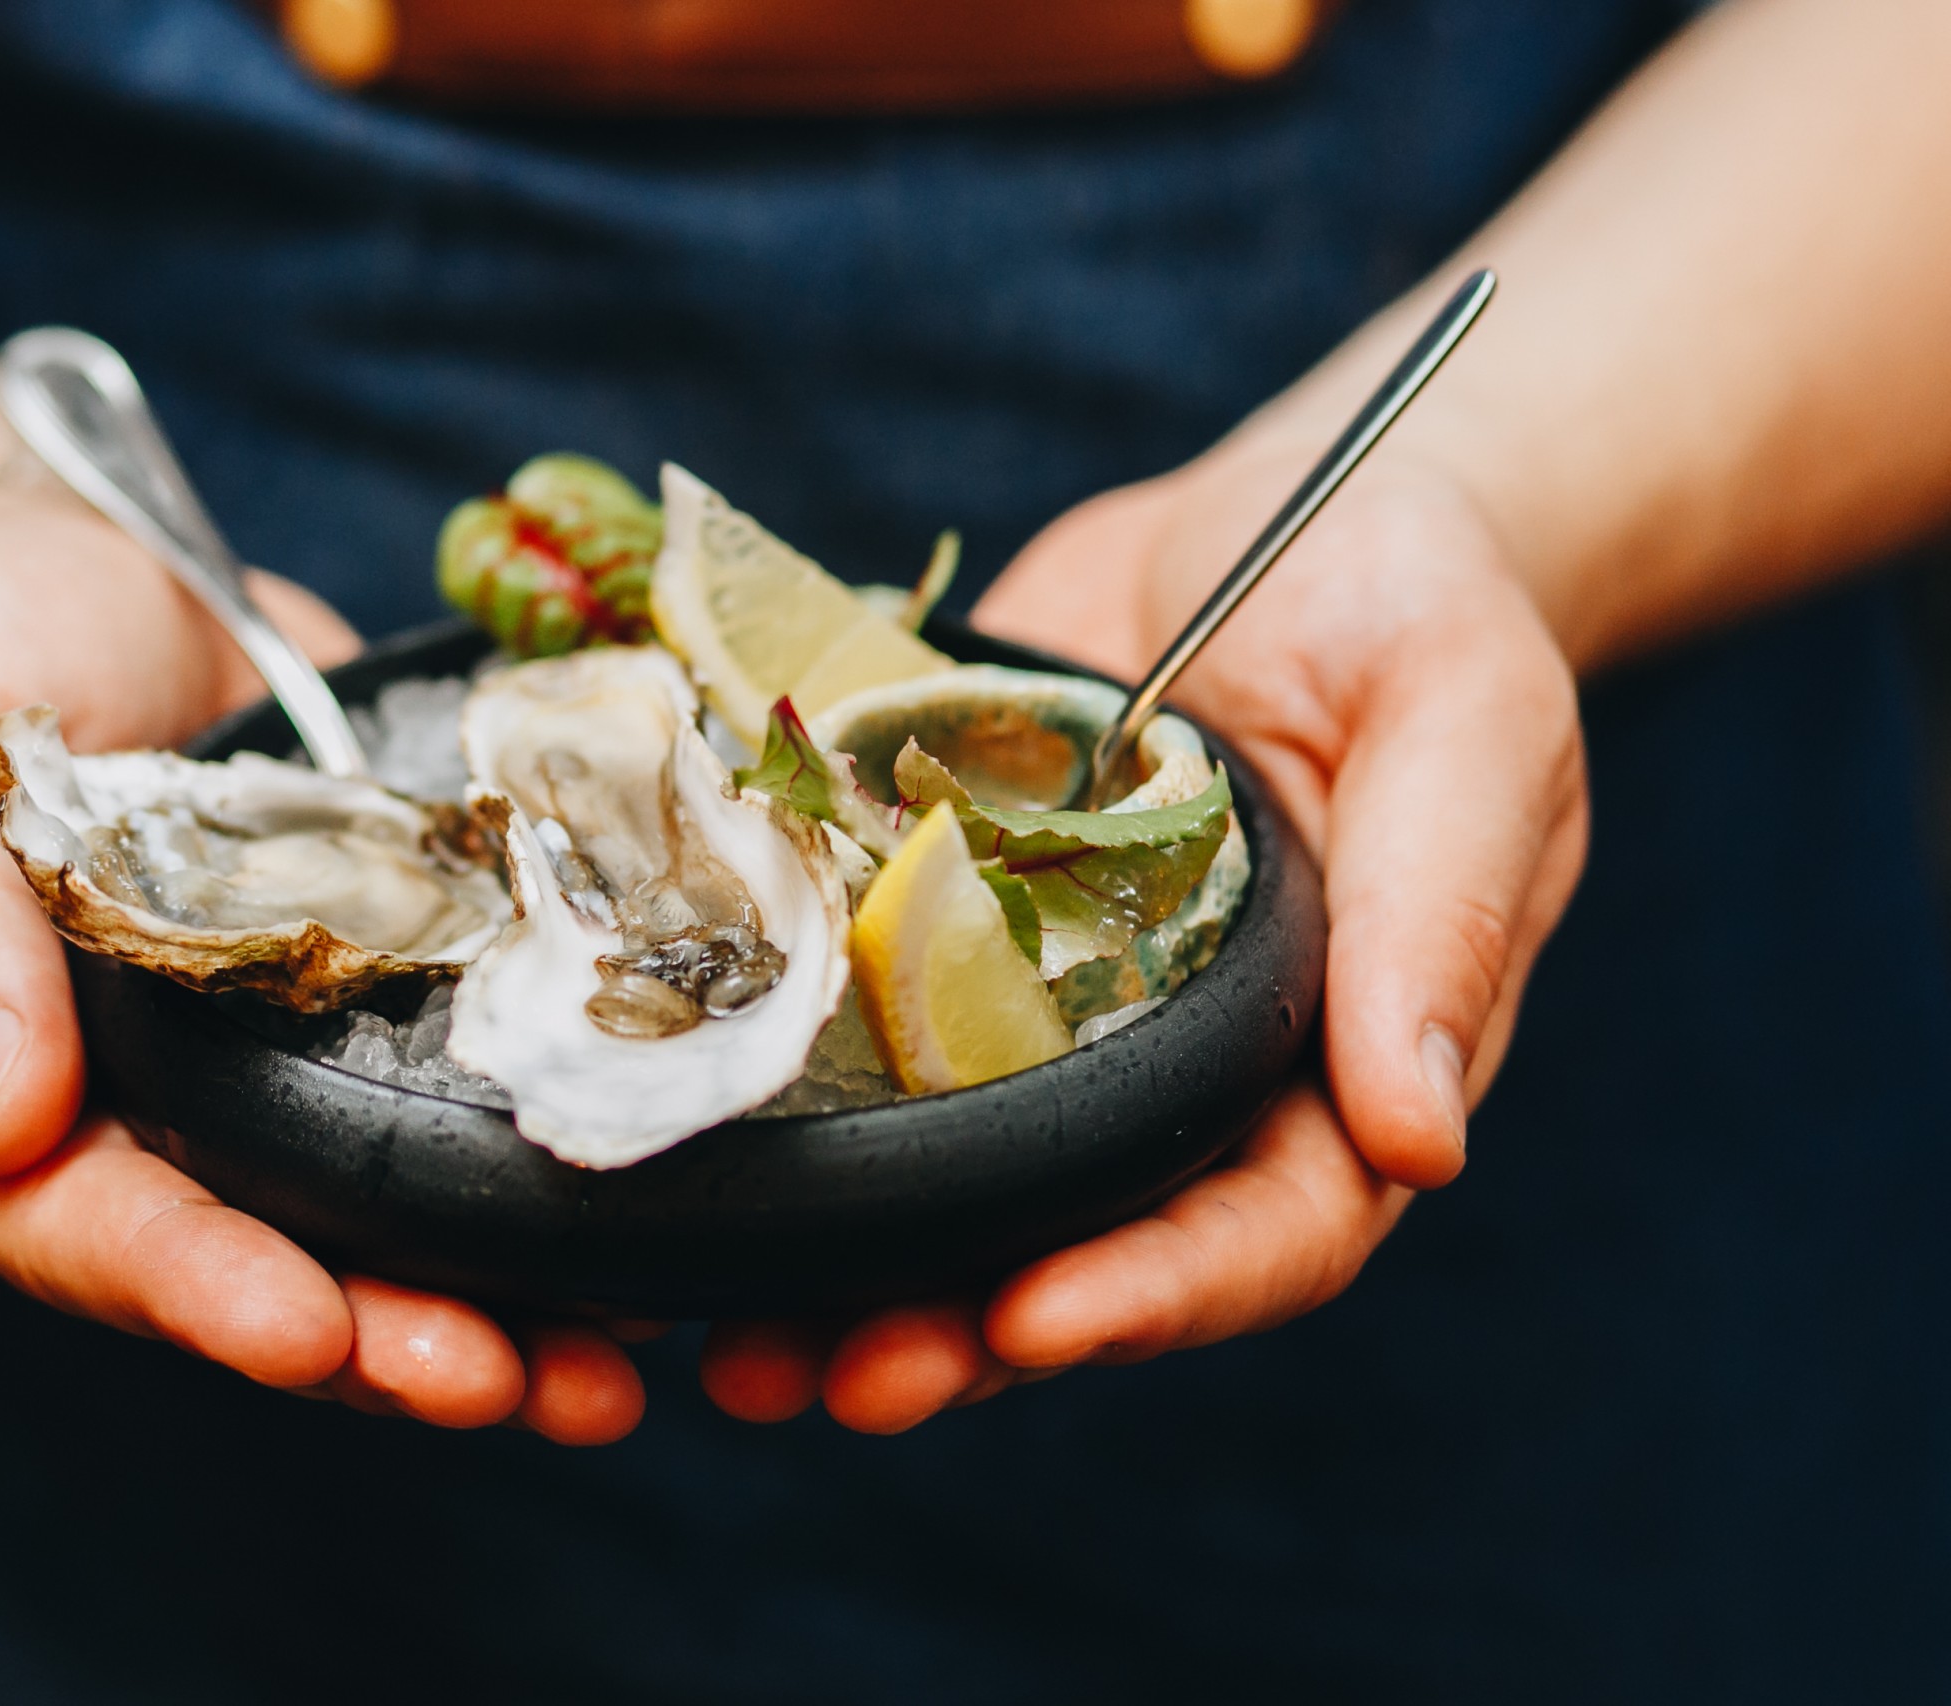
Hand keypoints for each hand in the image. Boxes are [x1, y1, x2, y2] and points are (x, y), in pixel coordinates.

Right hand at [0, 485, 645, 1442]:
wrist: (64, 559)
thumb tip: (4, 1118)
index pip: (80, 1229)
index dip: (202, 1290)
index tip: (319, 1330)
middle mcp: (115, 1119)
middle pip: (247, 1267)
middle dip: (380, 1341)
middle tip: (516, 1382)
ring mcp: (238, 1073)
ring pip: (356, 1223)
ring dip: (478, 1302)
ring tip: (604, 1366)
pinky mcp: (344, 1007)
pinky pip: (427, 1116)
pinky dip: (515, 1180)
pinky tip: (627, 1228)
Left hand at [698, 442, 1589, 1430]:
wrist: (1283, 519)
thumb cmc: (1413, 612)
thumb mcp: (1464, 727)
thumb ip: (1442, 912)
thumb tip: (1423, 1140)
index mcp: (1335, 1065)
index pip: (1269, 1228)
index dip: (1156, 1292)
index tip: (1034, 1322)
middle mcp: (1185, 1076)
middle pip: (1083, 1248)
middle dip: (961, 1334)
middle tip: (834, 1377)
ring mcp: (1054, 1018)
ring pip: (958, 1186)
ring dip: (852, 1276)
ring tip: (731, 1345)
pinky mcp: (944, 936)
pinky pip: (867, 1049)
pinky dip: (784, 1121)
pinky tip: (680, 1169)